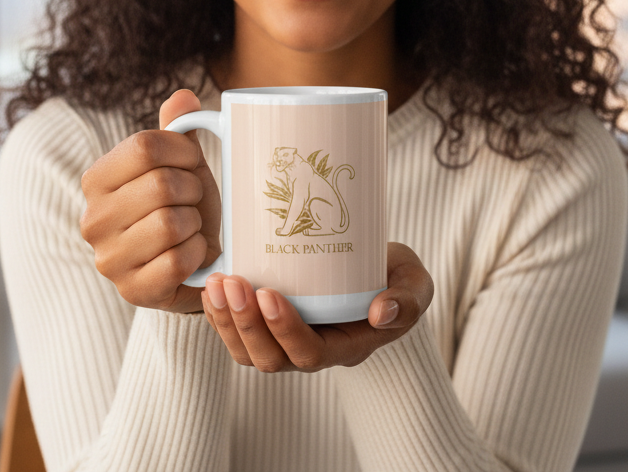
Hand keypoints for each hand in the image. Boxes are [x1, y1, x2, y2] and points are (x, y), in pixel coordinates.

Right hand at [79, 90, 220, 312]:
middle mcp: (92, 219)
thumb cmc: (184, 205)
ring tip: (191, 226)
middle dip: (193, 189)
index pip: (144, 146)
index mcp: (97, 179)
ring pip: (171, 223)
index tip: (193, 162)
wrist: (194, 262)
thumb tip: (183, 96)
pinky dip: (198, 253)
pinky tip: (194, 252)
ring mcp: (109, 259)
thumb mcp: (181, 163)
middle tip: (193, 200)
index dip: (182, 150)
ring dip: (196, 222)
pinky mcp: (133, 291)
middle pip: (161, 184)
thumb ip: (177, 128)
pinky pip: (179, 260)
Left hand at [200, 242, 432, 371]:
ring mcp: (288, 339)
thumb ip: (409, 298)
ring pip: (248, 351)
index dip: (285, 329)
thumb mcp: (415, 281)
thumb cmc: (395, 276)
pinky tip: (212, 287)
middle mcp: (312, 349)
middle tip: (233, 283)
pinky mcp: (270, 323)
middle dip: (246, 324)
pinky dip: (219, 315)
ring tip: (217, 282)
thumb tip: (383, 312)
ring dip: (227, 320)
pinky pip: (238, 334)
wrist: (379, 269)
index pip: (310, 352)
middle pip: (270, 358)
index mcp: (346, 345)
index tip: (269, 293)